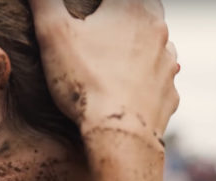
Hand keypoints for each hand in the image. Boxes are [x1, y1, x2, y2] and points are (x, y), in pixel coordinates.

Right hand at [29, 0, 178, 137]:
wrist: (119, 133)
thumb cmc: (85, 82)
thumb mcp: (53, 35)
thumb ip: (45, 3)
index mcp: (130, 8)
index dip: (103, 5)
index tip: (93, 12)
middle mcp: (157, 31)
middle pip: (147, 10)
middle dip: (127, 15)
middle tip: (105, 28)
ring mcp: (167, 64)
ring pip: (161, 45)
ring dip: (143, 47)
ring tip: (119, 60)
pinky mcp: (170, 94)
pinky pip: (162, 81)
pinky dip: (149, 81)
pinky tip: (133, 90)